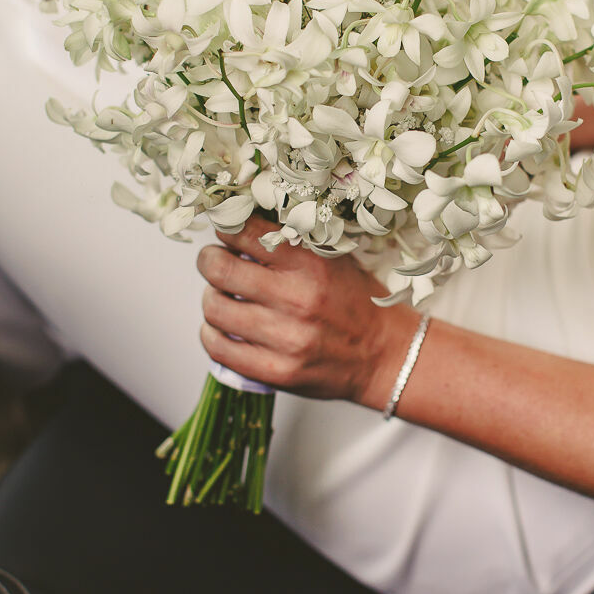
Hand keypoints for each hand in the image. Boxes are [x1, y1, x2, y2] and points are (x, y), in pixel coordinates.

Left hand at [196, 216, 421, 409]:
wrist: (385, 354)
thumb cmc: (357, 304)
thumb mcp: (335, 258)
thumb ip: (292, 242)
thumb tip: (243, 222)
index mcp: (311, 264)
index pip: (245, 232)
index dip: (225, 227)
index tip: (223, 230)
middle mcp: (296, 299)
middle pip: (220, 269)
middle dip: (209, 260)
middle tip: (213, 261)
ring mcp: (285, 339)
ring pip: (214, 309)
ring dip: (210, 298)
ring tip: (221, 297)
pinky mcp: (275, 371)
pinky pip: (219, 349)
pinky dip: (211, 334)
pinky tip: (220, 328)